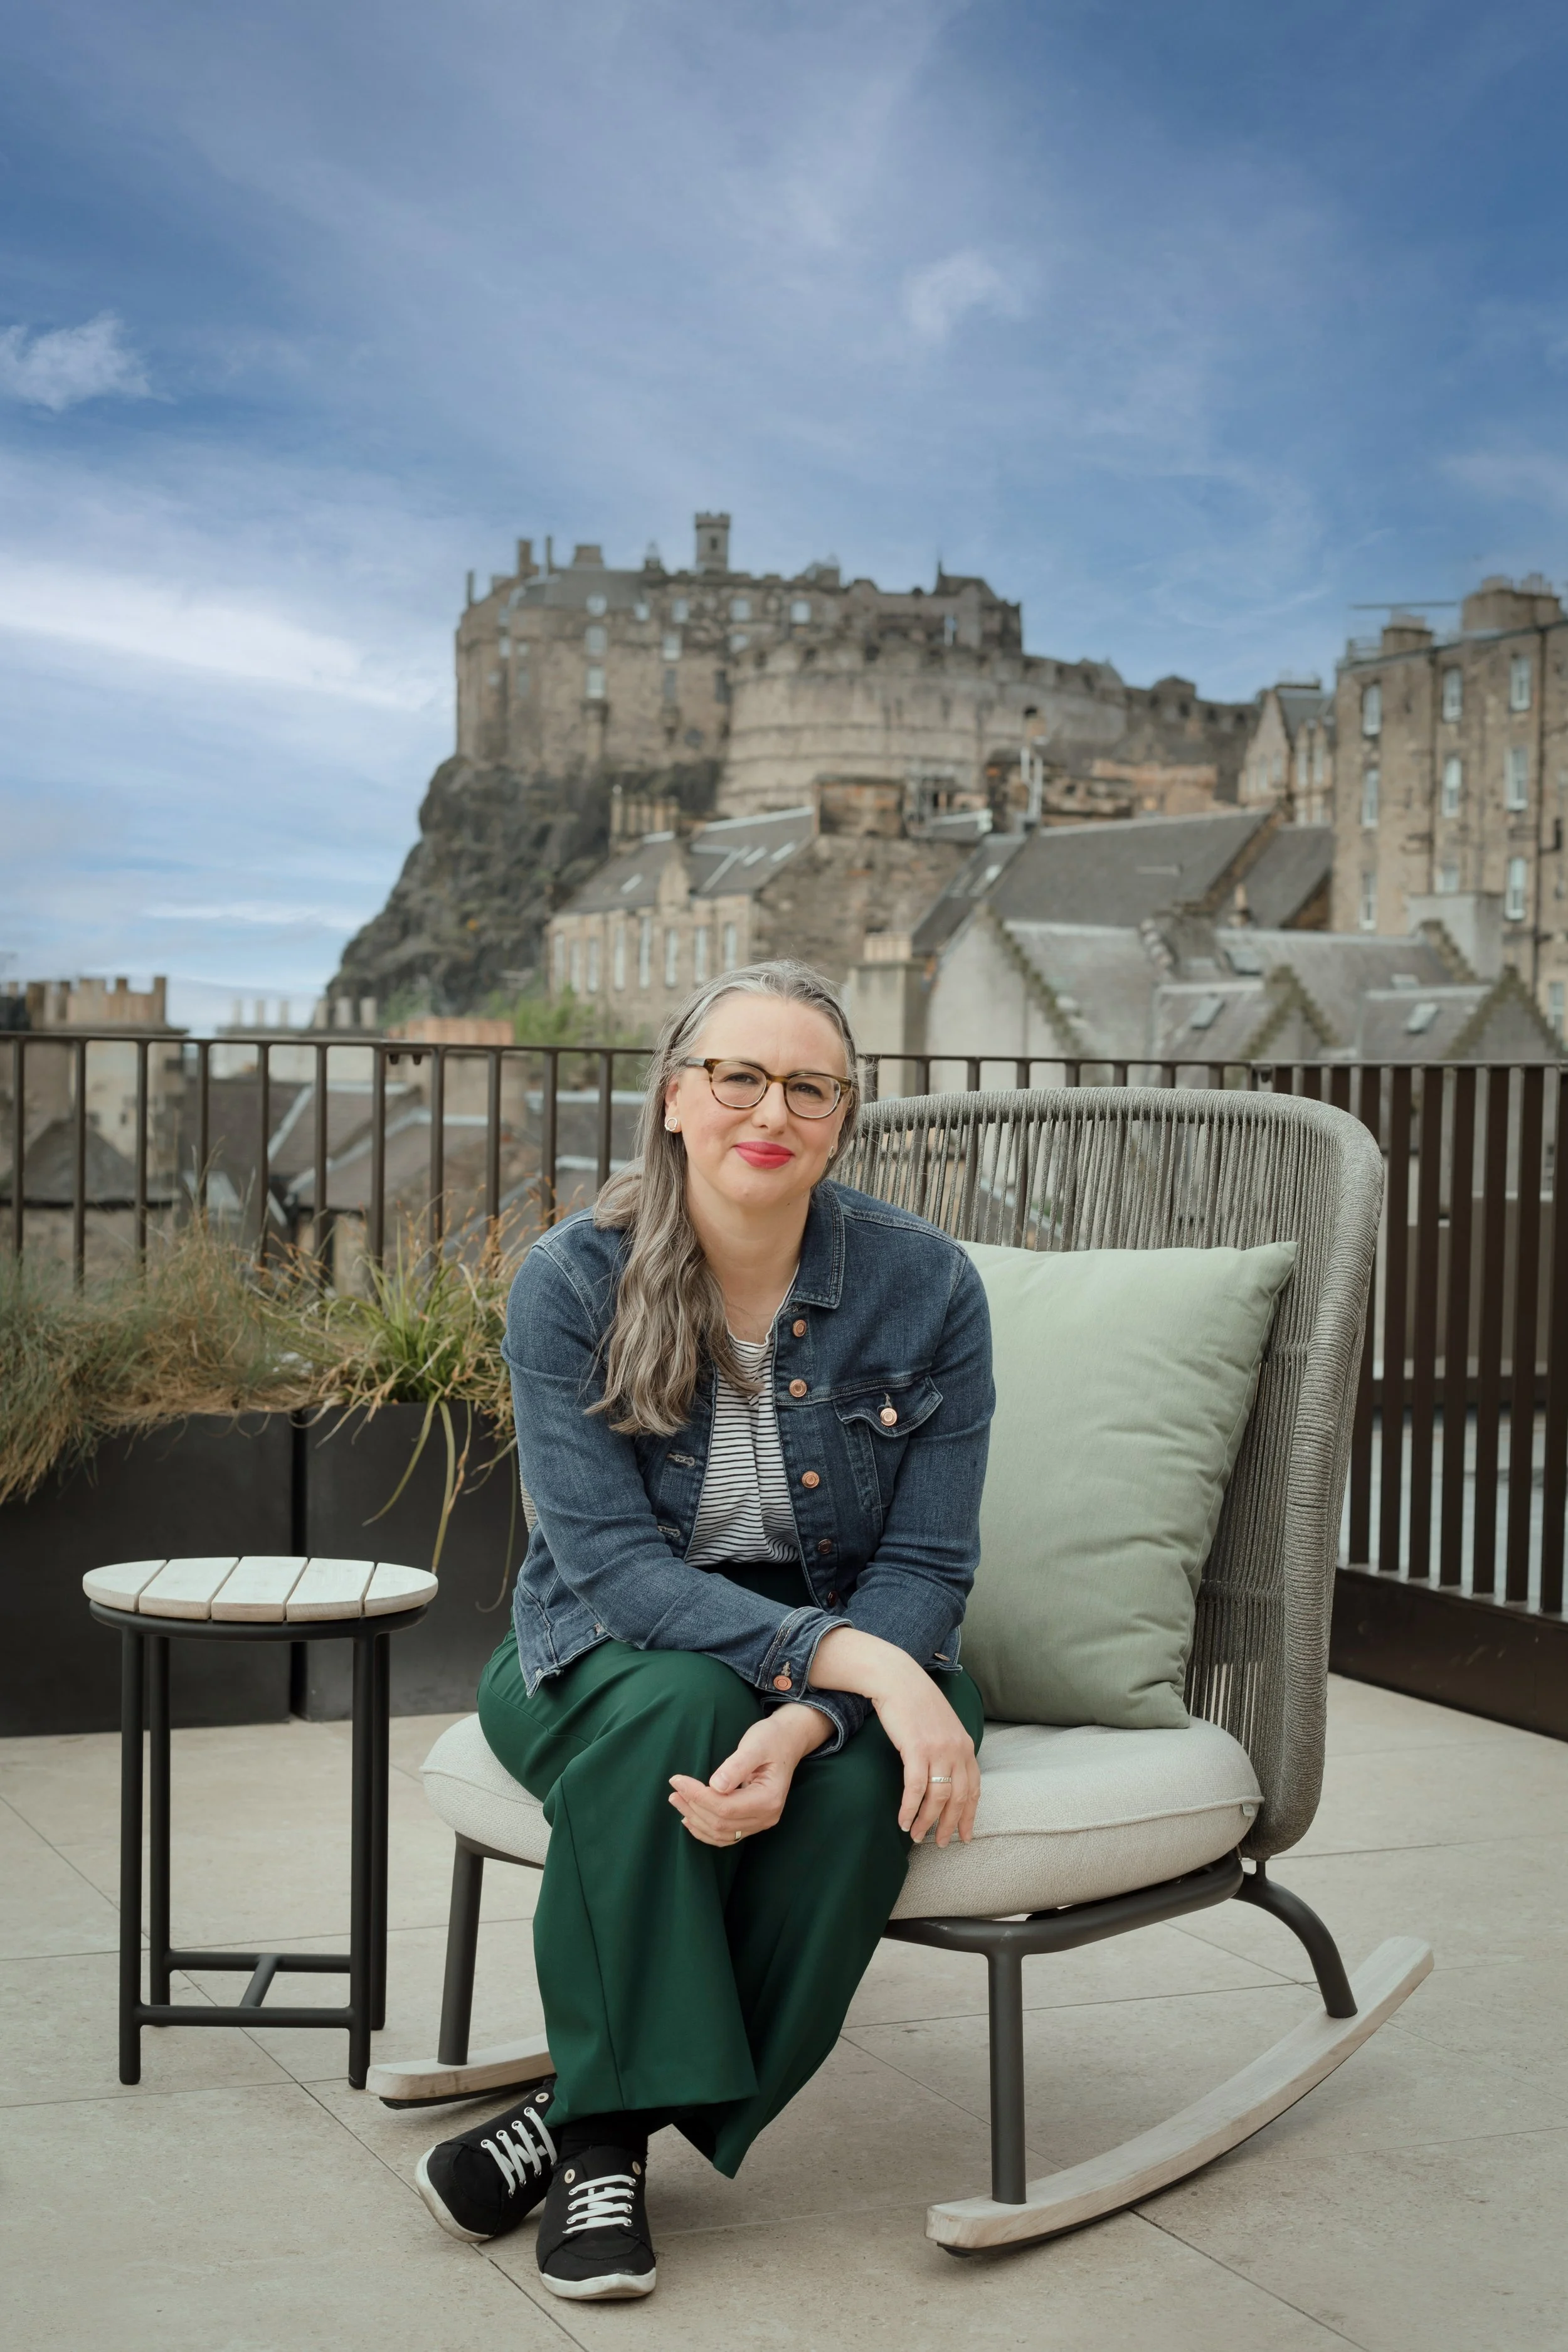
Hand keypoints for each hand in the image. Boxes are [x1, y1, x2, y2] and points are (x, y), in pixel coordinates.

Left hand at [668, 1703, 829, 1846]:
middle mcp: (767, 1816)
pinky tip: (690, 1819)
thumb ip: (736, 1766)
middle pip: (721, 1823)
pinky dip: (705, 1830)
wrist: (786, 1741)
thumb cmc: (771, 1739)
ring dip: (695, 1820)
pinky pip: (726, 1835)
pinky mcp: (753, 1821)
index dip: (698, 1796)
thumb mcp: (755, 1745)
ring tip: (676, 1801)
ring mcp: (761, 1822)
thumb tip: (715, 1786)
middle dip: (693, 1807)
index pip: (725, 1807)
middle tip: (674, 1789)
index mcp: (769, 1799)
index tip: (678, 1780)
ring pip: (721, 1833)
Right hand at [868, 1659, 980, 1847]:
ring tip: (916, 1836)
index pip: (973, 1789)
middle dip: (949, 1825)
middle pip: (958, 1799)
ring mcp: (939, 1750)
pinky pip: (915, 1789)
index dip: (969, 1816)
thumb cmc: (915, 1702)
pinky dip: (909, 1809)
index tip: (964, 1836)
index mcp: (966, 1746)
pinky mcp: (917, 1749)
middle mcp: (957, 1750)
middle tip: (939, 1843)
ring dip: (926, 1821)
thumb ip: (949, 1749)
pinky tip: (903, 1821)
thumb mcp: (942, 1726)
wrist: (898, 1678)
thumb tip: (946, 1776)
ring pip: (937, 1798)